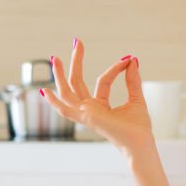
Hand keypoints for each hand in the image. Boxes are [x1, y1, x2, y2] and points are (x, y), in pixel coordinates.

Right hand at [42, 38, 153, 152]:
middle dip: (76, 61)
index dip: (115, 68)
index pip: (102, 81)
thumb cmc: (139, 128)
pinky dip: (55, 102)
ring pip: (67, 91)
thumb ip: (132, 80)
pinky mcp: (87, 118)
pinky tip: (45, 91)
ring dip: (60, 75)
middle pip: (77, 82)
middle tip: (77, 41)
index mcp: (100, 106)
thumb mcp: (136, 98)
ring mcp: (86, 114)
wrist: (140, 144)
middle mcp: (90, 110)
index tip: (128, 59)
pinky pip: (65, 110)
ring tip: (56, 57)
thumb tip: (132, 60)